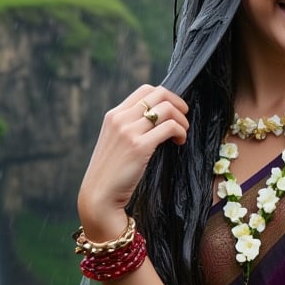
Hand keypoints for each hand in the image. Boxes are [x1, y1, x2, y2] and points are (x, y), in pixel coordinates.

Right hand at [78, 85, 188, 239]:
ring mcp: (128, 131)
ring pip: (167, 109)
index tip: (174, 110)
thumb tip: (157, 120)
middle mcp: (120, 119)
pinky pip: (169, 127)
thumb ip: (130, 128)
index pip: (145, 90)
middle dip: (178, 104)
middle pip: (159, 94)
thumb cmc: (111, 173)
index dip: (166, 96)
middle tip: (185, 118)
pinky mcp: (139, 146)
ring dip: (182, 120)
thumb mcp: (115, 142)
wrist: (99, 195)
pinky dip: (180, 132)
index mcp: (114, 115)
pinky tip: (179, 142)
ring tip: (182, 133)